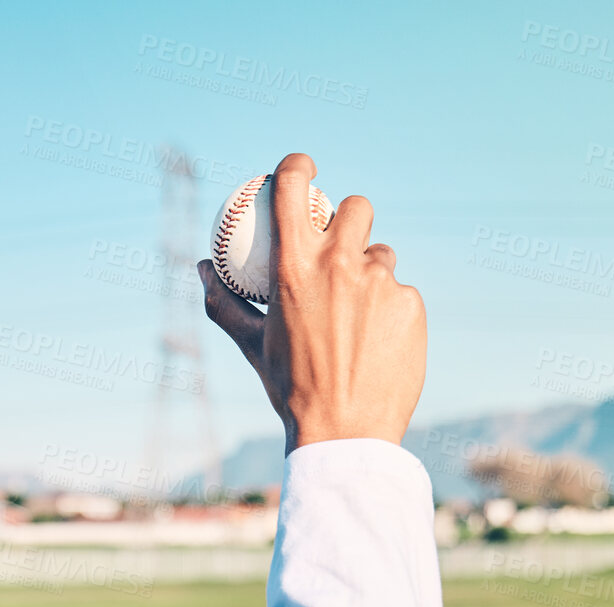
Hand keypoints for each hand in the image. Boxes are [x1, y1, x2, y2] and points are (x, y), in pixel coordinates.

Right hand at [199, 153, 426, 454]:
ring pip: (382, 257)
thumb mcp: (250, 344)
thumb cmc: (289, 389)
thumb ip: (223, 301)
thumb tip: (202, 267)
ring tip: (358, 313)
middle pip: (357, 208)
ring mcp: (381, 283)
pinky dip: (389, 312)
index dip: (298, 166)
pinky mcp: (411, 305)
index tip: (303, 169)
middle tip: (342, 244)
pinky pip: (401, 295)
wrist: (344, 433)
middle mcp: (340, 265)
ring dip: (371, 272)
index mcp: (294, 266)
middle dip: (350, 218)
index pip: (295, 186)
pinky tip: (378, 345)